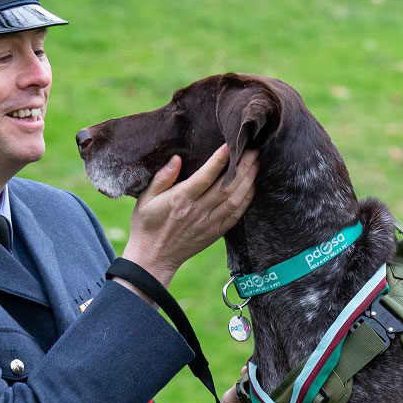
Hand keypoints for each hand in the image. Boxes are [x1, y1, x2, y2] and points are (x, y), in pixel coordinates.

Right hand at [118, 145, 257, 290]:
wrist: (153, 258)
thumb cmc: (147, 225)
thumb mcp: (145, 198)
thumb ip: (162, 178)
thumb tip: (176, 159)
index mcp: (180, 199)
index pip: (205, 177)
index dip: (220, 160)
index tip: (231, 145)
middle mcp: (197, 211)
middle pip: (226, 186)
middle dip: (242, 166)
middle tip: (252, 149)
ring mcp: (209, 223)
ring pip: (235, 199)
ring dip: (248, 181)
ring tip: (256, 163)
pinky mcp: (215, 233)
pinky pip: (236, 215)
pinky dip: (247, 200)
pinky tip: (252, 186)